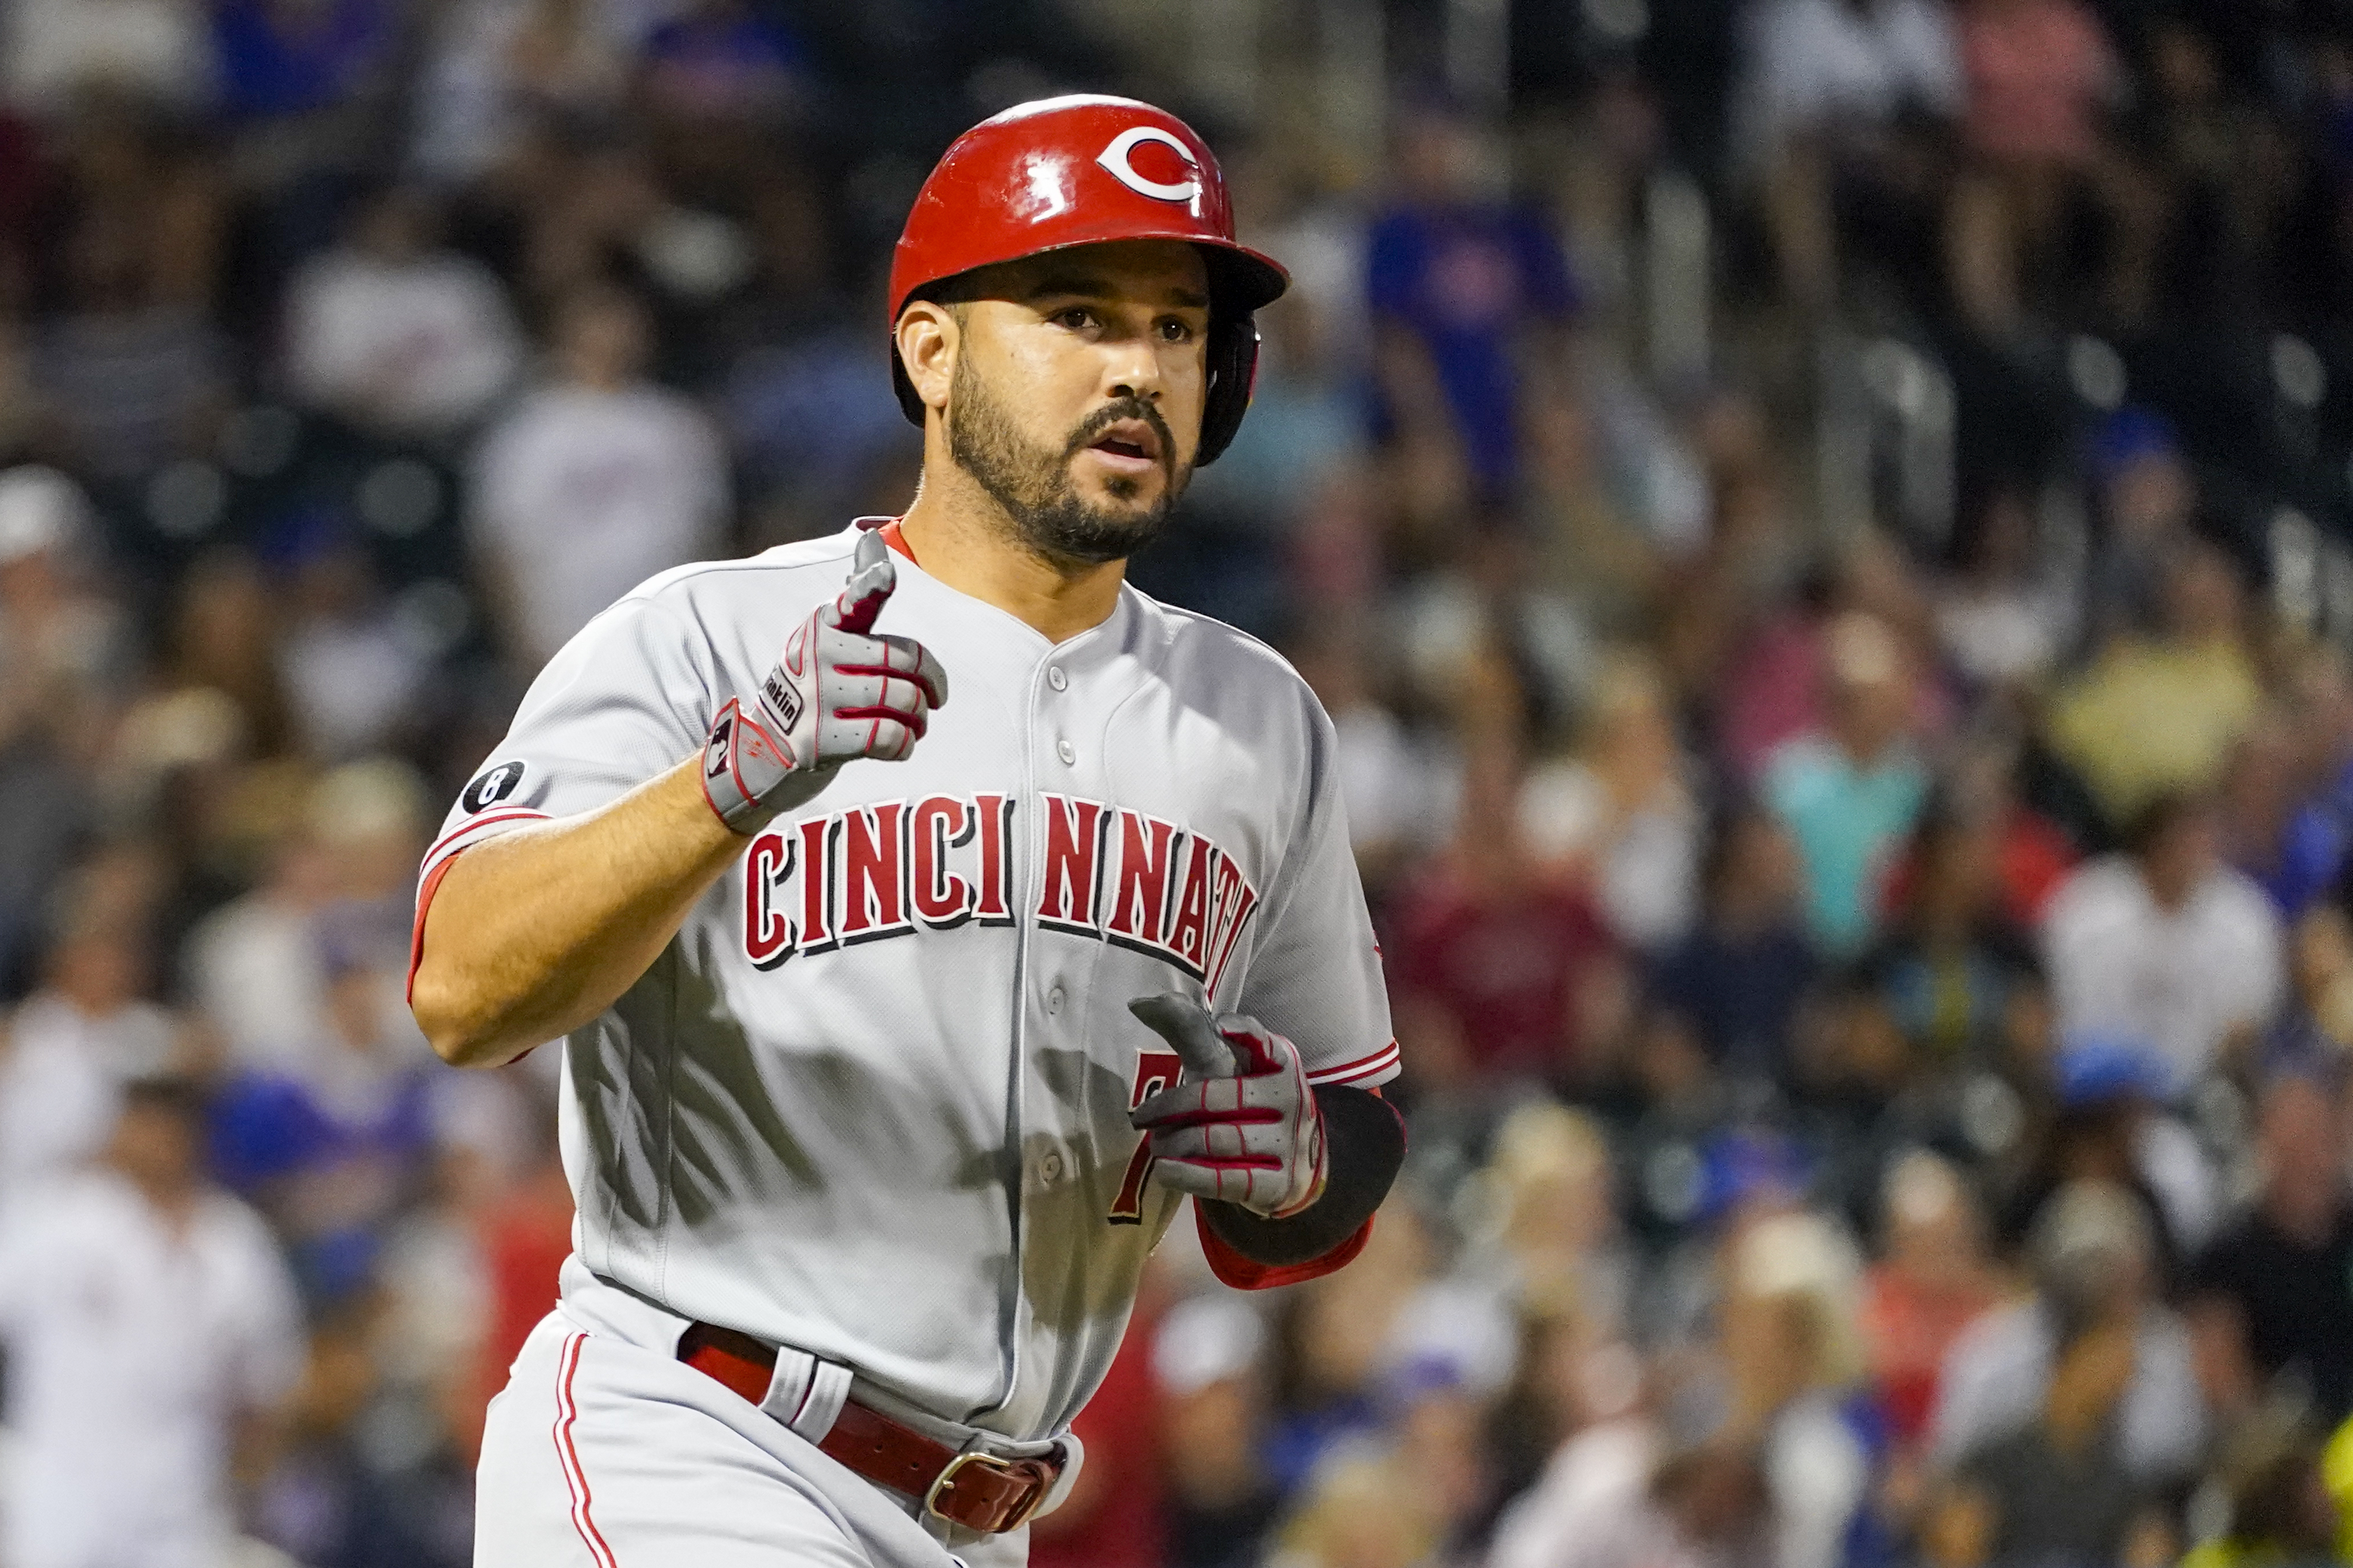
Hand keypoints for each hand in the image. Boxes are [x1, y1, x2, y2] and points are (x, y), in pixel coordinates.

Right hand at [703, 529, 947, 831]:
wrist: (764, 747)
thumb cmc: (814, 685)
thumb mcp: (829, 637)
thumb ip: (859, 597)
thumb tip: (871, 535)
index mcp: (823, 624)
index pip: (856, 600)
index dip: (873, 584)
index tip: (886, 574)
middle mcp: (816, 654)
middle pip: (905, 660)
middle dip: (932, 684)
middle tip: (933, 700)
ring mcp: (815, 698)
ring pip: (903, 700)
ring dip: (920, 720)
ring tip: (914, 725)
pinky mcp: (819, 741)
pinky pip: (889, 736)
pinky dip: (905, 745)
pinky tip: (899, 745)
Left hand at [1127, 994, 1326, 1219]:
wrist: (1299, 1162)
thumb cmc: (1251, 1102)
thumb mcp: (1229, 1065)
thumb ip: (1190, 1034)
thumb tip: (1138, 1003)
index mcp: (1280, 1061)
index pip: (1261, 1041)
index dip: (1242, 1033)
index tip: (1220, 1027)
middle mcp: (1290, 1097)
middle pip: (1221, 1096)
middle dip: (1173, 1105)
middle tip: (1142, 1117)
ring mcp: (1289, 1141)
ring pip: (1221, 1139)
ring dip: (1178, 1142)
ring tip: (1156, 1144)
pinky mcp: (1280, 1183)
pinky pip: (1229, 1179)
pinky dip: (1192, 1175)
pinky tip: (1166, 1171)